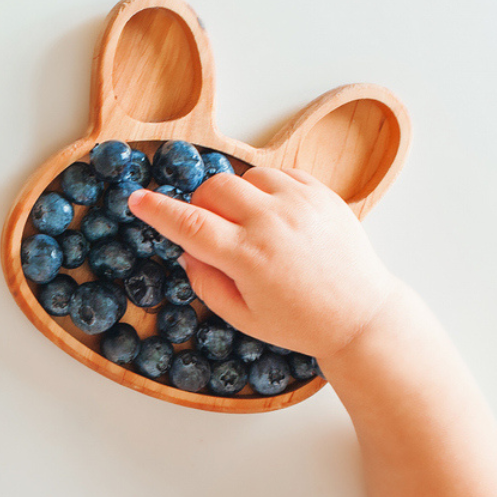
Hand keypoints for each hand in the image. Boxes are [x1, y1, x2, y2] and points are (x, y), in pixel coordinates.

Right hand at [128, 169, 400, 358]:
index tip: (136, 199)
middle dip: (202, 206)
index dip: (157, 210)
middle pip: (212, 189)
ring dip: (236, 197)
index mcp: (248, 258)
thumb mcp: (242, 317)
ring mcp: (300, 203)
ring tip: (252, 228)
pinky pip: (278, 174)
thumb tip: (187, 250)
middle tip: (215, 233)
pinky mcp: (321, 193)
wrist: (360, 314)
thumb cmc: (299, 322)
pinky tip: (276, 218)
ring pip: (244, 177)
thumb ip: (206, 283)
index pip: (188, 223)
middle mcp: (272, 223)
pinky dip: (267, 191)